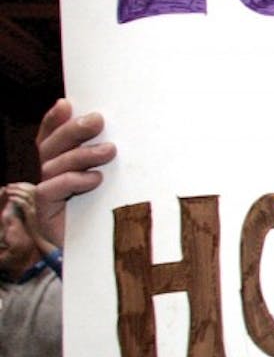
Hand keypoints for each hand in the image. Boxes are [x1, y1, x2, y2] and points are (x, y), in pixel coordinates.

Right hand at [34, 99, 115, 246]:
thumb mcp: (124, 180)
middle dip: (73, 129)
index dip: (54, 119)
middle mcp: (52, 174)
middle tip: (98, 120)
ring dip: (82, 154)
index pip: (52, 134)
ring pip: (54, 164)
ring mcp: (48, 193)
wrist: (111, 253)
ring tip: (110, 151)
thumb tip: (143, 130)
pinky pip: (50, 190)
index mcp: (65, 161)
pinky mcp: (48, 212)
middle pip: (52, 144)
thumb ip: (121, 158)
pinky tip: (94, 180)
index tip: (67, 103)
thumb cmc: (122, 209)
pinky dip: (71, 180)